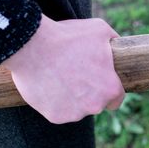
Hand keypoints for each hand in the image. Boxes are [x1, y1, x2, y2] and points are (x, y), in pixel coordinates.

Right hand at [3, 15, 124, 123]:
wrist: (31, 45)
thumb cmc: (68, 37)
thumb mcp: (100, 30)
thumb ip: (113, 41)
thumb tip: (117, 45)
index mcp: (110, 89)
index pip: (116, 98)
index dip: (109, 89)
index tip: (100, 82)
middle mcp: (96, 105)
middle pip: (96, 103)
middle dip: (90, 92)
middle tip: (75, 74)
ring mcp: (75, 113)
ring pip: (77, 109)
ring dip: (72, 98)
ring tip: (59, 77)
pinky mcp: (55, 116)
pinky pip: (58, 111)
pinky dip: (54, 101)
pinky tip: (48, 84)